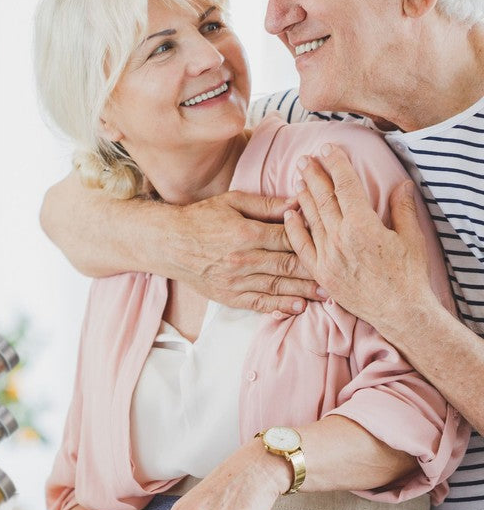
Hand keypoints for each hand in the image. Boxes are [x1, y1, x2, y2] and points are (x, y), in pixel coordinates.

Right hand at [173, 190, 321, 313]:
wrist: (168, 243)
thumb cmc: (200, 218)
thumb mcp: (231, 201)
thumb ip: (265, 204)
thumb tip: (296, 203)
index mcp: (246, 233)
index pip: (288, 238)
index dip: (312, 240)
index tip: (332, 242)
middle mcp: (243, 260)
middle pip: (288, 265)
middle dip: (316, 271)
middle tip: (340, 275)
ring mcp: (235, 281)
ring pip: (277, 286)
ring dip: (304, 291)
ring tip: (327, 296)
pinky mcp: (228, 295)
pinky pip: (257, 303)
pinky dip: (278, 306)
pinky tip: (296, 308)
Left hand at [283, 144, 433, 329]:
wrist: (399, 311)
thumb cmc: (408, 275)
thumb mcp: (412, 238)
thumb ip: (403, 208)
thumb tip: (401, 184)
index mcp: (363, 225)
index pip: (345, 186)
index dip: (336, 165)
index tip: (328, 149)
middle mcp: (340, 238)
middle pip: (323, 198)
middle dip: (314, 175)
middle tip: (305, 159)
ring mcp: (327, 256)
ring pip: (310, 219)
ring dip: (304, 196)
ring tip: (298, 178)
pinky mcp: (320, 272)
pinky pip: (301, 246)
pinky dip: (293, 229)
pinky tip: (289, 214)